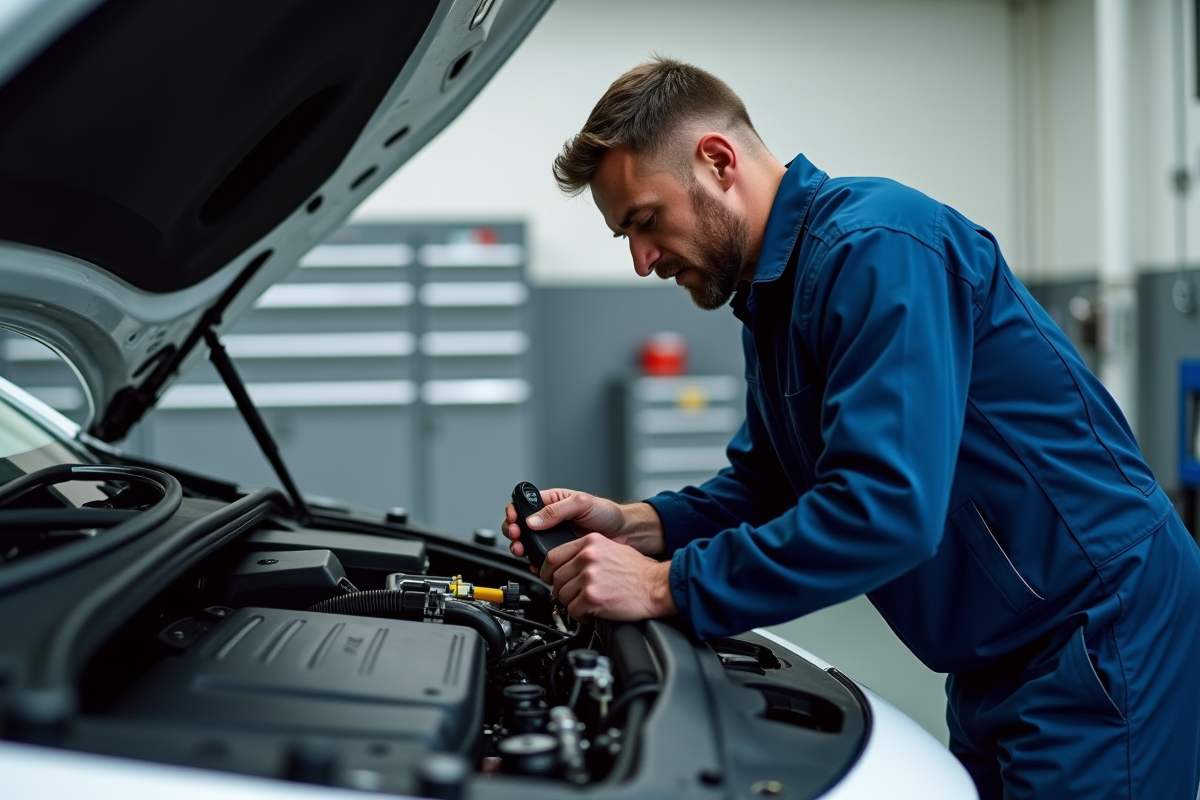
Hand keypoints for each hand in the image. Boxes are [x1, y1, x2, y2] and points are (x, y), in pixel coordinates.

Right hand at [502, 488, 664, 572]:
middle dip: (513, 532)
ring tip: (523, 550)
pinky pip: (542, 559)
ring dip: (521, 547)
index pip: (524, 504)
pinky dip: (534, 562)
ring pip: (528, 543)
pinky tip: (535, 563)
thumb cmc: (608, 513)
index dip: (514, 512)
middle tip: (516, 537)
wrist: (625, 534)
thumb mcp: (582, 503)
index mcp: (552, 501)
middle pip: (521, 526)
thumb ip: (557, 510)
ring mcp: (554, 537)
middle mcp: (550, 520)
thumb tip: (533, 520)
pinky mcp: (560, 553)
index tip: (514, 520)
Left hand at [540, 533, 676, 622]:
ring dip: (571, 604)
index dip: (546, 571)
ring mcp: (589, 577)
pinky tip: (592, 613)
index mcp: (590, 542)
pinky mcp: (592, 597)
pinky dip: (580, 616)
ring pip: (562, 595)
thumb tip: (569, 563)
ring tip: (586, 605)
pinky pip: (573, 611)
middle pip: (555, 577)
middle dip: (561, 590)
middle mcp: (588, 557)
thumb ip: (588, 552)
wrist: (656, 586)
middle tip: (573, 596)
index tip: (548, 578)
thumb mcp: (612, 549)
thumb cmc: (639, 572)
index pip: (553, 555)